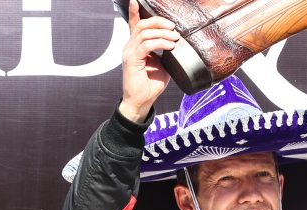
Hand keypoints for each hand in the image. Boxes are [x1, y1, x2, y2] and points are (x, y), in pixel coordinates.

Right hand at [119, 0, 178, 123]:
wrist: (142, 101)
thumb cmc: (151, 84)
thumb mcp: (163, 63)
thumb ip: (166, 50)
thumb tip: (177, 41)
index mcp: (136, 46)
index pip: (134, 24)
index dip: (134, 11)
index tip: (137, 0)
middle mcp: (130, 47)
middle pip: (142, 24)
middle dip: (159, 21)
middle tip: (173, 27)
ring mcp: (129, 53)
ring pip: (144, 32)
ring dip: (163, 32)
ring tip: (175, 38)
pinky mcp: (132, 60)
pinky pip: (146, 45)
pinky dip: (160, 42)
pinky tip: (170, 46)